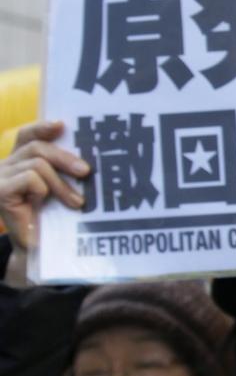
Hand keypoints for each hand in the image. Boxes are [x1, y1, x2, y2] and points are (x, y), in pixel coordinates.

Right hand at [1, 121, 89, 250]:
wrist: (34, 250)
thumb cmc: (50, 219)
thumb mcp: (58, 190)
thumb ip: (62, 171)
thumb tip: (86, 160)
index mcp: (19, 162)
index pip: (27, 136)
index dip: (42, 127)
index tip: (62, 125)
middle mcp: (5, 165)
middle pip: (36, 147)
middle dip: (65, 157)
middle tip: (86, 172)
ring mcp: (0, 177)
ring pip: (37, 164)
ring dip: (61, 184)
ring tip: (76, 202)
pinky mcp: (0, 191)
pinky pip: (30, 179)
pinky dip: (43, 190)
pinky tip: (42, 205)